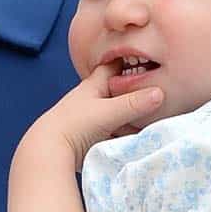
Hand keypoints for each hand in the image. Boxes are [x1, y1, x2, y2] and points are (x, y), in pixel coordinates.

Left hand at [27, 62, 163, 169]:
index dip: (129, 60)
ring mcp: (92, 119)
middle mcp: (93, 99)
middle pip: (120, 92)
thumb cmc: (74, 126)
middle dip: (137, 93)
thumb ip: (134, 103)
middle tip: (162, 93)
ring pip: (119, 113)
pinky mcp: (92, 137)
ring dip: (134, 117)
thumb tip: (160, 93)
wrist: (48, 153)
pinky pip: (116, 132)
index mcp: (93, 86)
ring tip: (157, 118)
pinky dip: (127, 133)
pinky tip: (141, 137)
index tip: (150, 58)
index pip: (113, 66)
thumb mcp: (107, 112)